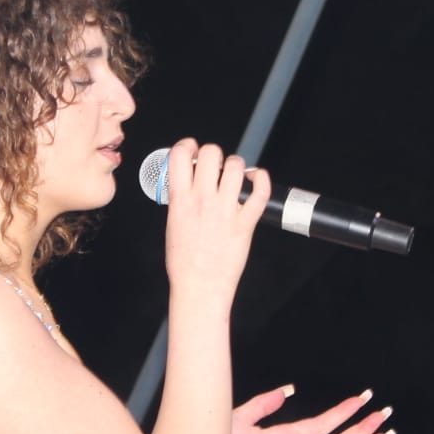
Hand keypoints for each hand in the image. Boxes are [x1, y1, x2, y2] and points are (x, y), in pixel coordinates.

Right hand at [162, 139, 267, 303]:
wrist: (200, 287)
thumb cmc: (184, 262)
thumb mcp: (172, 224)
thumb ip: (180, 200)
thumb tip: (187, 184)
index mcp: (180, 200)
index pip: (179, 155)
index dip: (186, 146)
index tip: (191, 150)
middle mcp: (203, 201)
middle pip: (211, 153)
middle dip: (213, 154)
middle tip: (214, 166)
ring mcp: (226, 211)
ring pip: (236, 167)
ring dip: (235, 165)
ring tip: (234, 175)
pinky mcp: (245, 223)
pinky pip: (260, 192)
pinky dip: (261, 179)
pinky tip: (255, 179)